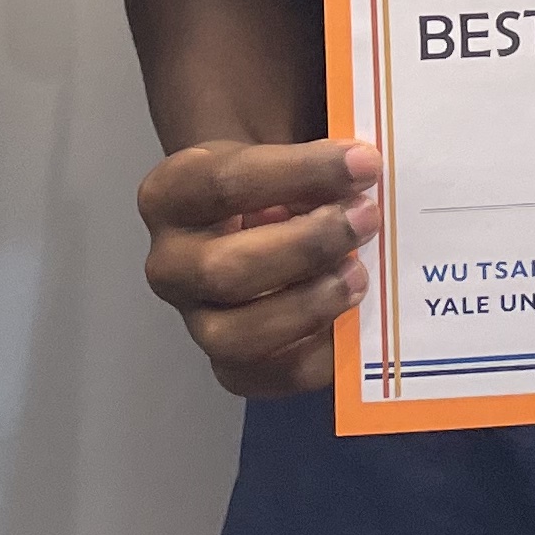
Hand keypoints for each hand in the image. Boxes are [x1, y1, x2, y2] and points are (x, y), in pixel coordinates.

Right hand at [137, 139, 379, 397]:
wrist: (256, 230)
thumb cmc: (273, 189)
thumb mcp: (282, 157)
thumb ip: (314, 164)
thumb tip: (365, 172)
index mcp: (169, 195)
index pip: (225, 184)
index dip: (302, 173)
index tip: (364, 163)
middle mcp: (168, 264)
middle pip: (224, 269)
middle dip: (306, 246)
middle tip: (366, 219)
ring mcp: (195, 322)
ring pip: (238, 335)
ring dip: (309, 305)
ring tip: (359, 275)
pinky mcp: (230, 368)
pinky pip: (271, 377)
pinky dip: (318, 355)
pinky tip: (353, 323)